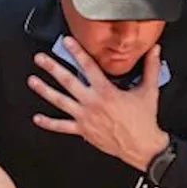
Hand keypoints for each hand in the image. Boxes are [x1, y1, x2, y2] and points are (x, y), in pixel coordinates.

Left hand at [28, 37, 170, 171]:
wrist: (142, 146)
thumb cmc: (144, 120)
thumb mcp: (149, 91)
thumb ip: (150, 68)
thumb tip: (155, 50)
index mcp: (106, 91)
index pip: (88, 66)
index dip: (76, 52)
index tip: (66, 41)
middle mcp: (92, 102)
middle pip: (68, 81)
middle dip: (52, 68)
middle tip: (40, 58)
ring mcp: (85, 117)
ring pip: (60, 101)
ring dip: (44, 90)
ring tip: (32, 81)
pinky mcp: (83, 130)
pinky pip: (62, 127)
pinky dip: (49, 123)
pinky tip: (37, 118)